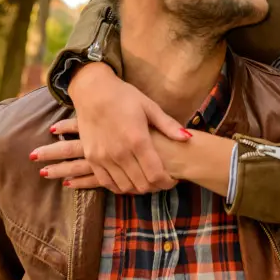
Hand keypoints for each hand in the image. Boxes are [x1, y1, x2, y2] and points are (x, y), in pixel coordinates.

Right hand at [48, 62, 186, 193]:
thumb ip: (168, 126)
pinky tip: (128, 180)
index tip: (173, 180)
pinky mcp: (91, 159)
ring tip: (146, 180)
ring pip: (125, 187)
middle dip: (155, 186)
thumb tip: (188, 138)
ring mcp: (104, 158)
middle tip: (161, 180)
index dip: (167, 182)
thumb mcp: (149, 107)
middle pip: (142, 185)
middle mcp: (120, 153)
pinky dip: (119, 186)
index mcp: (138, 140)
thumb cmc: (124, 97)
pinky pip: (106, 183)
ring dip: (138, 188)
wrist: (92, 91)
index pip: (156, 175)